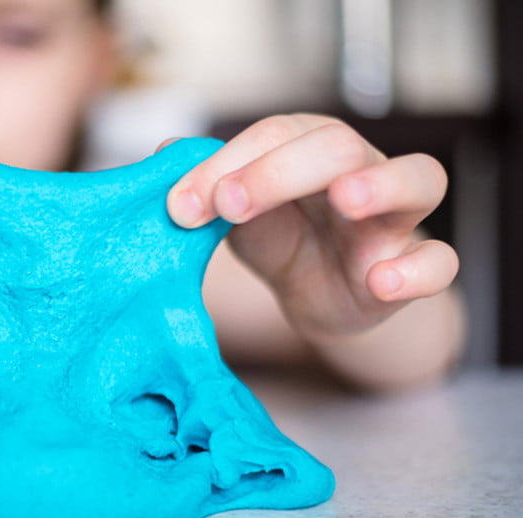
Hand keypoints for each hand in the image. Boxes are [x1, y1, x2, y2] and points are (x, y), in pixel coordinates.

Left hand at [164, 113, 457, 338]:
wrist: (318, 295)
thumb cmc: (282, 237)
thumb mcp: (238, 212)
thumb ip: (210, 185)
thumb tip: (166, 149)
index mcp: (311, 147)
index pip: (274, 134)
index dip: (227, 163)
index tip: (181, 205)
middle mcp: (360, 169)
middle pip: (338, 145)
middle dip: (279, 171)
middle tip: (229, 206)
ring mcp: (394, 218)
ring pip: (417, 179)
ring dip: (381, 185)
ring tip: (346, 199)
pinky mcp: (411, 267)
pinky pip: (440, 262)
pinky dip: (417, 270)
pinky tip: (381, 280)